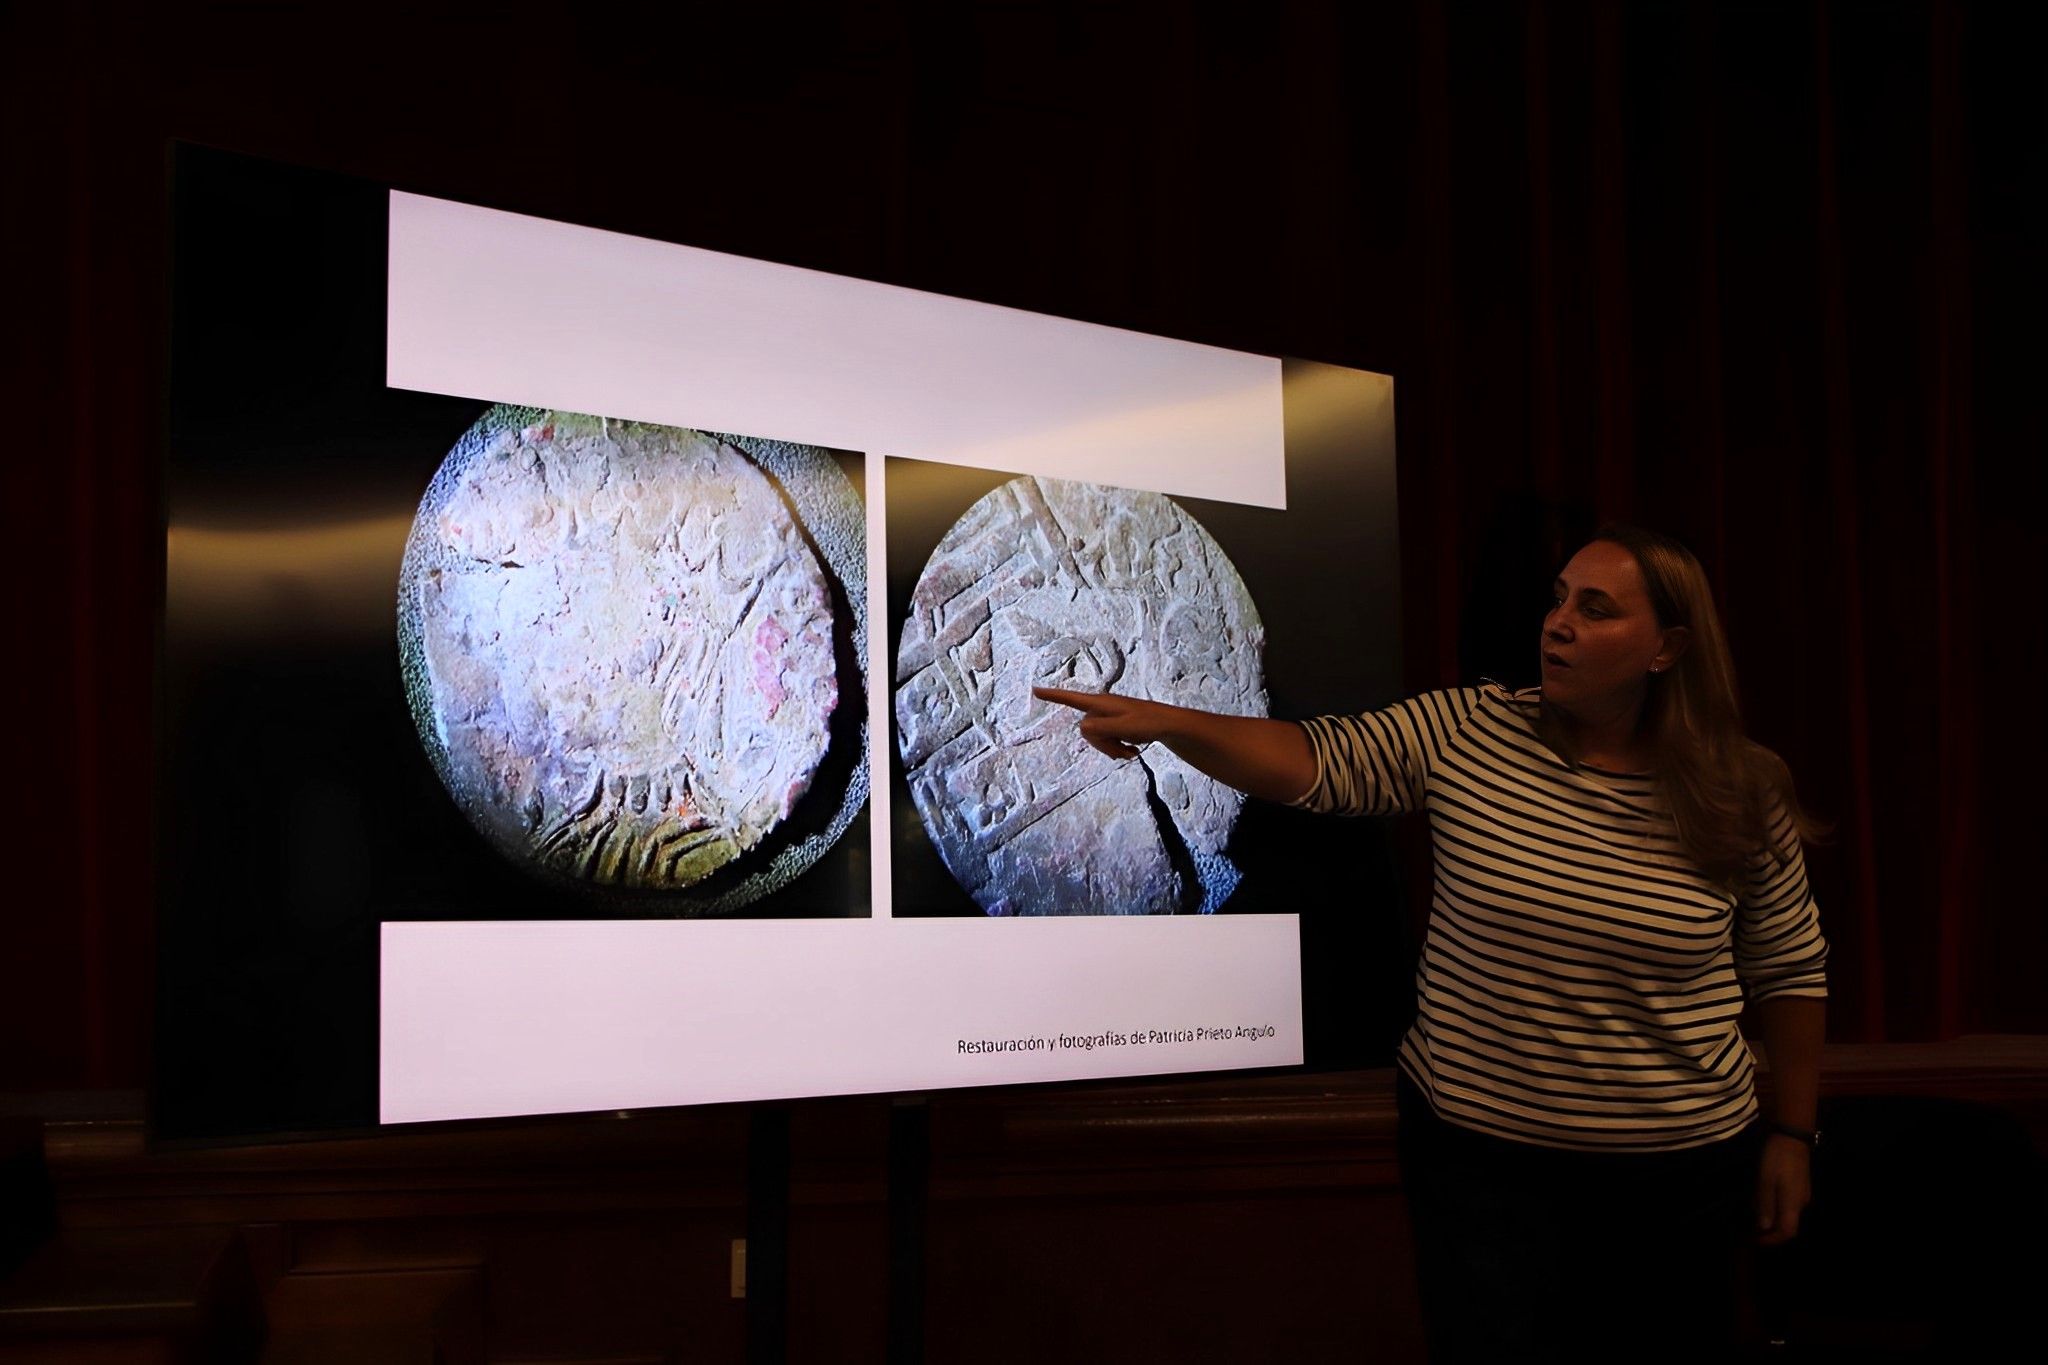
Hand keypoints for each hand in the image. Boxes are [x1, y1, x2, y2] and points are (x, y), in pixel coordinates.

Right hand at [1031, 686, 1177, 759]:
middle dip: (1102, 744)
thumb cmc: (1147, 723)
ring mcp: (1110, 718)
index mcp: (1101, 703)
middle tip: (1122, 749)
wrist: (1169, 726)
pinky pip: (1108, 741)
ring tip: (1130, 752)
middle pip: (1087, 730)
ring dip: (1112, 749)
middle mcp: (1102, 708)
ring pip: (1098, 739)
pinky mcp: (1117, 726)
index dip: (1053, 696)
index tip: (1035, 689)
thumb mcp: (1122, 727)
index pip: (1071, 698)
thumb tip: (1082, 728)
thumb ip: (1099, 728)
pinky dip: (1118, 749)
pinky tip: (1133, 752)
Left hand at [1755, 1133, 1811, 1245]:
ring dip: (1770, 1219)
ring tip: (1751, 1217)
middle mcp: (1801, 1203)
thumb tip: (1765, 1228)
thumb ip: (1765, 1205)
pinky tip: (1760, 1201)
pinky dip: (1773, 1208)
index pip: (1787, 1232)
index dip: (1771, 1240)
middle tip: (1749, 1230)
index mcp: (1793, 1204)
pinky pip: (1786, 1204)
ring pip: (1786, 1215)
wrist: (1791, 1136)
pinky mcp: (1798, 1185)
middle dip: (1769, 1232)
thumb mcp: (1766, 1181)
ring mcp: (1801, 1194)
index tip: (1753, 1239)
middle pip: (1787, 1226)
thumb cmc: (1777, 1159)